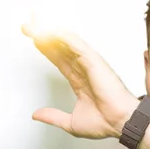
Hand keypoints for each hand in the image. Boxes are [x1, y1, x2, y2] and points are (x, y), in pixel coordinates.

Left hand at [22, 22, 137, 138]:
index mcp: (81, 83)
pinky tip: (50, 30)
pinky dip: (64, 37)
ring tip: (33, 24)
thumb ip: (53, 116)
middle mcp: (85, 71)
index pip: (60, 61)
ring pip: (67, 44)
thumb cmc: (106, 123)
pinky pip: (77, 45)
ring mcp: (90, 65)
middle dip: (44, 36)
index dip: (47, 50)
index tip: (34, 40)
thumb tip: (37, 115)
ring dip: (50, 33)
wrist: (121, 124)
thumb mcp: (71, 123)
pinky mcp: (95, 62)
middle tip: (29, 25)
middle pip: (61, 49)